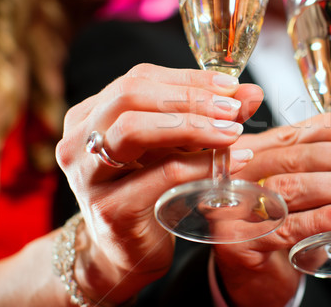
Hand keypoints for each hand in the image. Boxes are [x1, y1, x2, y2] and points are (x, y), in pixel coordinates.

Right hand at [55, 63, 262, 302]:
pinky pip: (161, 175)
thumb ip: (211, 116)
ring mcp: (87, 174)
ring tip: (232, 132)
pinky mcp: (108, 208)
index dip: (189, 78)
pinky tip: (234, 162)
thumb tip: (251, 92)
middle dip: (190, 98)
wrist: (127, 251)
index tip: (232, 86)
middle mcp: (79, 138)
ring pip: (134, 130)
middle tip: (234, 110)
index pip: (139, 78)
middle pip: (131, 96)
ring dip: (192, 126)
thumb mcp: (177, 146)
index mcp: (91, 113)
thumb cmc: (151, 191)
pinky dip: (202, 164)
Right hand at [213, 113, 330, 306]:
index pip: (294, 133)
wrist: (256, 280)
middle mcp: (238, 175)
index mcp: (253, 154)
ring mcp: (234, 208)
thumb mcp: (310, 191)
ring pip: (289, 187)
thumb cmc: (282, 228)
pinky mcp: (239, 242)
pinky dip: (321, 218)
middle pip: (293, 157)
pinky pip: (286, 227)